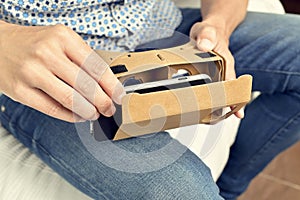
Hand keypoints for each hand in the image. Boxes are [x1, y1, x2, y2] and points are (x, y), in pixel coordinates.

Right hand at [0, 22, 124, 121]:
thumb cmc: (36, 45)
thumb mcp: (61, 41)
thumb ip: (82, 59)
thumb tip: (107, 85)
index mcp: (63, 37)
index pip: (96, 66)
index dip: (112, 85)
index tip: (120, 96)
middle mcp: (47, 53)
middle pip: (86, 85)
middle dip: (103, 102)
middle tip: (109, 109)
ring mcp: (32, 72)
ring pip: (71, 99)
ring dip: (88, 111)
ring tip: (94, 114)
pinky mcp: (20, 91)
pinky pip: (52, 109)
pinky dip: (71, 116)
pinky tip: (78, 116)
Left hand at [190, 20, 243, 117]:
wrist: (209, 30)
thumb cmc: (209, 31)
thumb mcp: (206, 30)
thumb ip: (206, 35)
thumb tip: (205, 46)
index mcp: (226, 61)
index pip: (232, 82)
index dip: (235, 98)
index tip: (238, 112)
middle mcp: (223, 70)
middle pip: (227, 92)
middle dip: (225, 106)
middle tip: (217, 120)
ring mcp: (216, 74)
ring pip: (218, 93)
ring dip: (215, 105)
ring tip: (208, 120)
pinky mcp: (208, 76)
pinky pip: (208, 90)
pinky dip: (205, 99)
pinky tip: (199, 109)